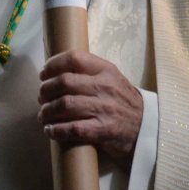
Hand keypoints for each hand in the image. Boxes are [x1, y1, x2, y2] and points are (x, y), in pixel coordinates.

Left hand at [37, 50, 142, 166]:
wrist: (147, 127)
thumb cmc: (123, 102)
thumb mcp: (112, 79)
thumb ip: (90, 72)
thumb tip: (56, 72)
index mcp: (106, 70)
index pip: (74, 58)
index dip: (53, 64)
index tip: (43, 73)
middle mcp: (105, 86)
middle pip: (64, 82)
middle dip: (45, 90)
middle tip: (41, 97)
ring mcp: (104, 109)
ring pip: (64, 105)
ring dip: (47, 111)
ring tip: (43, 116)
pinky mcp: (103, 130)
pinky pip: (72, 128)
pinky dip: (56, 130)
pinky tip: (50, 130)